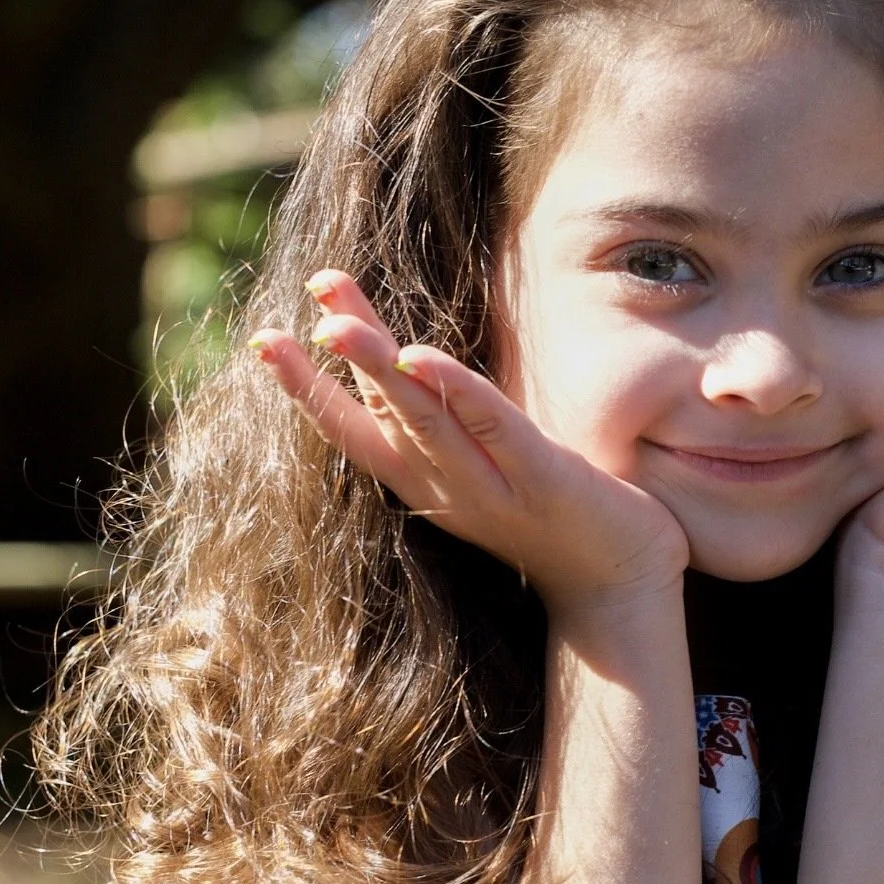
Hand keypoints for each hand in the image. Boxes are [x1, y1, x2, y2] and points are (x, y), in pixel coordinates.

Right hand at [252, 270, 688, 618]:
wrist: (621, 590)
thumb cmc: (559, 521)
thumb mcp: (489, 470)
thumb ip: (455, 424)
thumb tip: (415, 366)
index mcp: (430, 483)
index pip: (354, 429)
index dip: (306, 387)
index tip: (262, 338)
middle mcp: (448, 488)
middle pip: (381, 409)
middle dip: (339, 353)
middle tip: (309, 293)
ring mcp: (492, 488)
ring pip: (423, 420)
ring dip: (378, 369)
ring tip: (337, 323)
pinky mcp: (543, 480)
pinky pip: (495, 430)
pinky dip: (459, 394)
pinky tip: (426, 359)